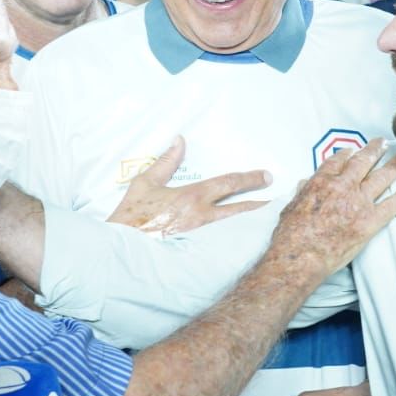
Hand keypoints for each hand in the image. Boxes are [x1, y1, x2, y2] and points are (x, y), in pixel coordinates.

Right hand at [105, 135, 271, 235]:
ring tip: (268, 216)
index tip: (266, 176)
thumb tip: (179, 140)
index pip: (228, 184)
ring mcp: (201, 239)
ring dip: (252, 221)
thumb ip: (166, 162)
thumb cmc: (130, 216)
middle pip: (240, 208)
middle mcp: (202, 218)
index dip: (250, 178)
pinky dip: (237, 239)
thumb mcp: (144, 183)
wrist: (120, 251)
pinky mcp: (196, 254)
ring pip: (235, 228)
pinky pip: (223, 244)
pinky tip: (246, 240)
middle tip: (276, 195)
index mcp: (192, 197)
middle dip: (260, 200)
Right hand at [268, 139, 395, 275]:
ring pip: (382, 177)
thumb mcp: (291, 206)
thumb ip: (302, 192)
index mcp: (322, 181)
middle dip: (375, 150)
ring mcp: (359, 202)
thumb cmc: (291, 233)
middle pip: (364, 161)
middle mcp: (343, 186)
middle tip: (384, 143)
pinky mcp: (370, 221)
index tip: (353, 150)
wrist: (301, 255)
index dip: (348, 153)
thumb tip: (305, 183)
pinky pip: (391, 205)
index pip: (338, 160)